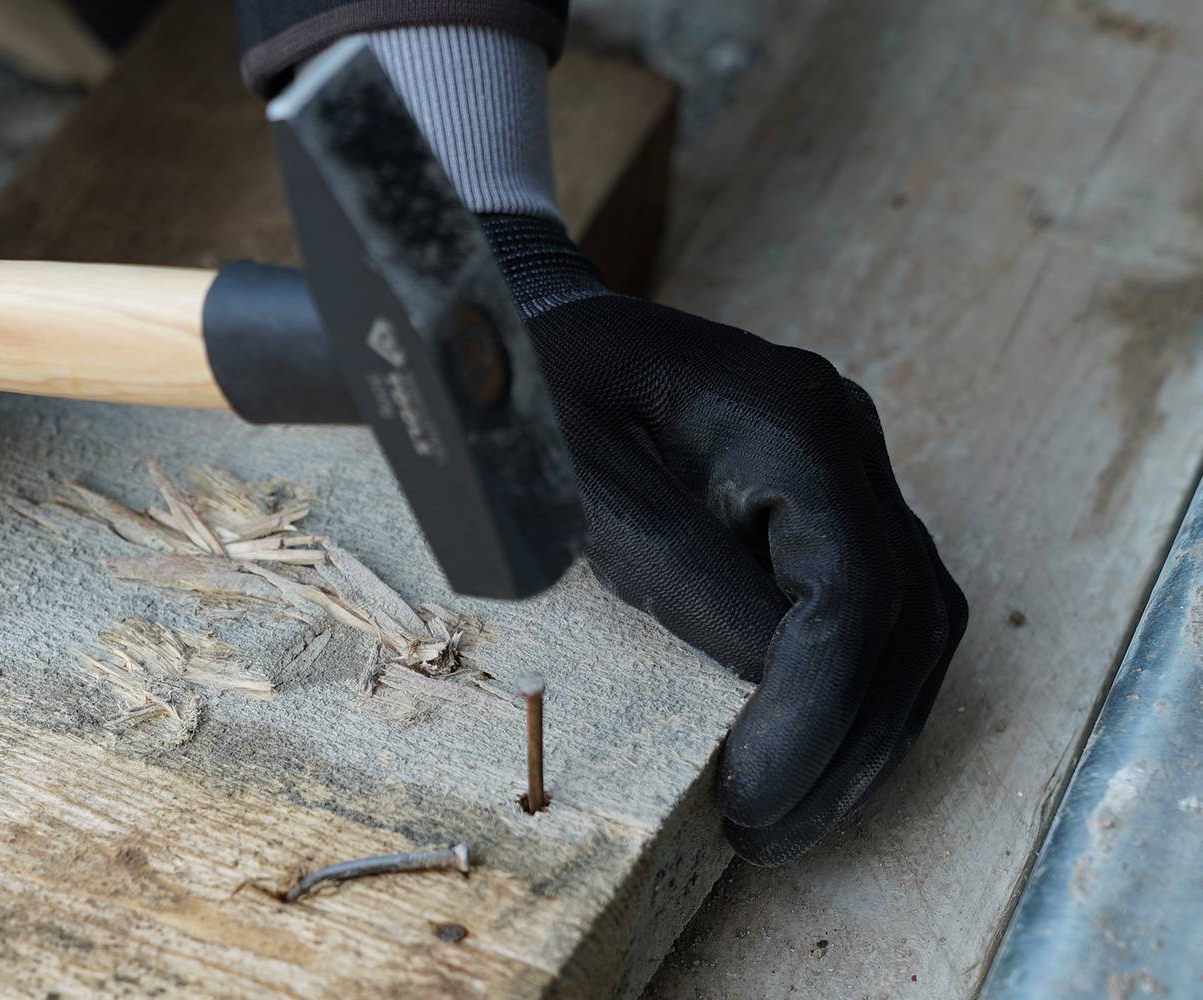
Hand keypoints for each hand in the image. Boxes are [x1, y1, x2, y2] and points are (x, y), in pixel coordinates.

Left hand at [481, 214, 968, 864]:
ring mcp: (846, 468)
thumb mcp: (580, 479)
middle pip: (906, 619)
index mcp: (794, 418)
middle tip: (768, 830)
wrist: (537, 321)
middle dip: (847, 744)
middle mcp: (845, 440)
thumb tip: (768, 681)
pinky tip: (799, 753)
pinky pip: (876, 613)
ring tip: (787, 814)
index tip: (750, 797)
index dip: (814, 713)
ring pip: (912, 627)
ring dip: (861, 735)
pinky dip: (848, 696)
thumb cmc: (541, 387)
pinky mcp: (824, 501)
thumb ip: (677, 570)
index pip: (853, 592)